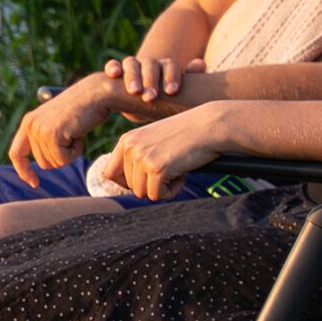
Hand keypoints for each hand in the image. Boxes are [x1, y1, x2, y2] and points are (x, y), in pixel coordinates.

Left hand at [8, 77, 119, 173]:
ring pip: (54, 163)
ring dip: (70, 153)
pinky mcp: (52, 134)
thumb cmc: (82, 110)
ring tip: (75, 132)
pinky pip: (64, 160)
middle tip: (71, 135)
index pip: (16, 153)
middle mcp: (30, 125)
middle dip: (62, 156)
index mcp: (28, 122)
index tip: (34, 183)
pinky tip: (79, 134)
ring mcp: (40, 129)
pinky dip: (75, 152)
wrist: (96, 94)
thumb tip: (44, 164)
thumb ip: (45, 138)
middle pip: (43, 164)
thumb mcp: (57, 123)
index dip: (23, 171)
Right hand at [103, 53, 197, 113]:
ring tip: (134, 91)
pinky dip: (113, 67)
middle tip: (151, 97)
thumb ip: (190, 78)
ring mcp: (132, 67)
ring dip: (133, 75)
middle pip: (150, 64)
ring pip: (131, 63)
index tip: (171, 92)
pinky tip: (114, 74)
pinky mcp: (116, 74)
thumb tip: (200, 63)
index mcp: (166, 67)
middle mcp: (148, 64)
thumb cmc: (167, 103)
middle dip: (150, 80)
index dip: (171, 76)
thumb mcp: (178, 95)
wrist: (143, 106)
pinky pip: (113, 65)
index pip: (170, 65)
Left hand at [104, 104, 240, 200]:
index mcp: (127, 140)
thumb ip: (139, 157)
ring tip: (177, 169)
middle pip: (130, 187)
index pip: (110, 173)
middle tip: (170, 169)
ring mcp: (142, 158)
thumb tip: (130, 186)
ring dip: (162, 188)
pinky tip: (182, 174)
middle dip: (151, 184)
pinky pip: (157, 195)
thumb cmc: (187, 134)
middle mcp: (130, 148)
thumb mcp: (155, 140)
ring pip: (143, 193)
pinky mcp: (157, 168)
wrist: (211, 125)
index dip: (126, 182)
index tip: (146, 180)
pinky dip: (172, 191)